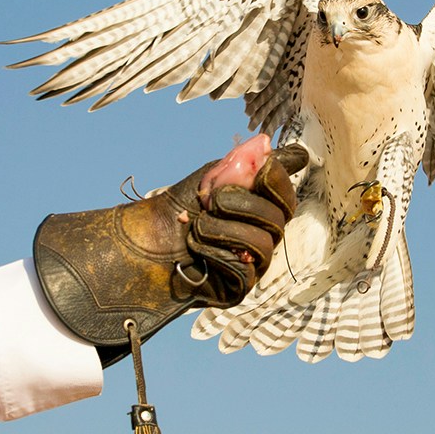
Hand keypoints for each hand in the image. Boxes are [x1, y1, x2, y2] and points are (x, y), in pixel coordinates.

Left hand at [158, 134, 307, 306]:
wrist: (148, 242)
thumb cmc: (181, 208)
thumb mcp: (212, 176)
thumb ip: (245, 162)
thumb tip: (275, 147)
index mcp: (263, 207)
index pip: (286, 194)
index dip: (274, 180)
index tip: (255, 170)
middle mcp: (266, 235)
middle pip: (278, 217)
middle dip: (238, 203)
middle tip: (208, 201)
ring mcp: (256, 263)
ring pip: (262, 243)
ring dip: (221, 228)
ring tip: (196, 226)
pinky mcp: (241, 286)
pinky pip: (244, 269)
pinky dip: (214, 251)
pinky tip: (196, 247)